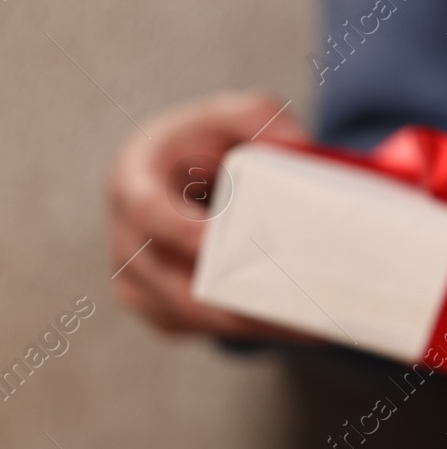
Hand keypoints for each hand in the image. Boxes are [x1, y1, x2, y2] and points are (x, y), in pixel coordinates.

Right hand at [108, 91, 313, 337]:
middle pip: (178, 284)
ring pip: (196, 317)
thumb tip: (298, 147)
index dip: (183, 232)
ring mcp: (140, 282)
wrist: (185, 177)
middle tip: (302, 305)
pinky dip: (253, 331)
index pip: (149, 212)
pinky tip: (302, 329)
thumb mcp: (233, 116)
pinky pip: (206, 331)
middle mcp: (128, 239)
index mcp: (133, 182)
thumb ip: (261, 119)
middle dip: (241, 298)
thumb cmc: (210, 143)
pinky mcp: (163, 312)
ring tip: (317, 325)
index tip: (223, 244)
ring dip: (256, 325)